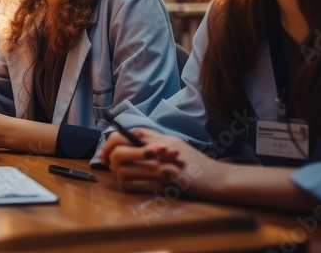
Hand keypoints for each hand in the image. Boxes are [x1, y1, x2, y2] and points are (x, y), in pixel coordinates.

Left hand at [100, 128, 222, 195]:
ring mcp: (158, 170)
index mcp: (157, 140)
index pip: (123, 136)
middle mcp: (156, 153)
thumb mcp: (173, 143)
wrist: (215, 179)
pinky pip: (134, 187)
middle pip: (119, 153)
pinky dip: (128, 186)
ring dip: (119, 174)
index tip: (105, 154)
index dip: (108, 144)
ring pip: (123, 171)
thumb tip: (131, 133)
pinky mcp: (161, 186)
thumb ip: (151, 137)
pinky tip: (131, 185)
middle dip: (110, 159)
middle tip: (111, 165)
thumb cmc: (194, 161)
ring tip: (123, 175)